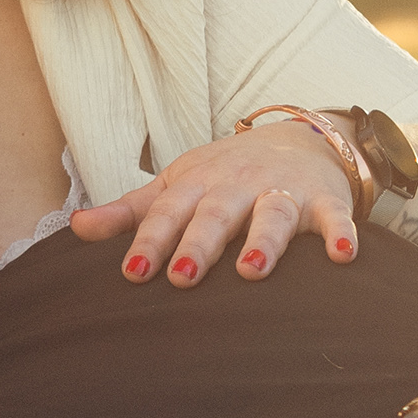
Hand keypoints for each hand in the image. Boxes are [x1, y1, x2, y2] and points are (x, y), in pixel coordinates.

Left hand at [70, 122, 360, 286]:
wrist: (300, 139)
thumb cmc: (224, 174)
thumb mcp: (176, 185)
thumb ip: (130, 211)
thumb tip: (74, 229)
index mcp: (197, 185)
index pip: (169, 213)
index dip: (151, 240)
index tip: (133, 272)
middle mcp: (238, 186)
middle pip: (216, 215)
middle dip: (200, 244)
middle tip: (182, 278)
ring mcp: (282, 192)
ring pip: (272, 216)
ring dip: (264, 241)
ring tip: (252, 270)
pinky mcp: (325, 202)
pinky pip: (334, 219)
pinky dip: (340, 235)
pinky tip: (342, 257)